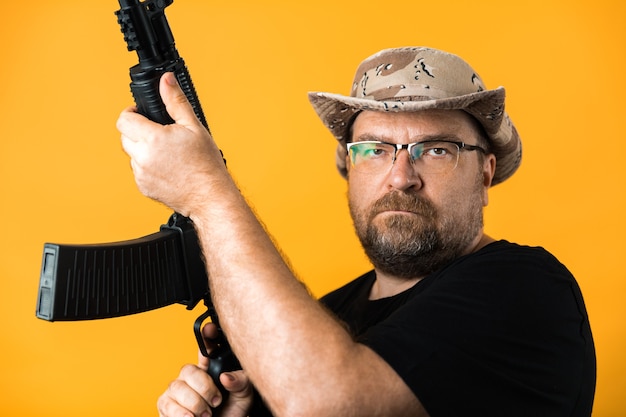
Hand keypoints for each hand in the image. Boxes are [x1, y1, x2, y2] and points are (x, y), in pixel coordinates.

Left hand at [117, 72, 228, 216]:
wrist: (210, 196)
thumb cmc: (206, 164)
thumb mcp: (194, 127)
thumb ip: (176, 101)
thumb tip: (166, 80)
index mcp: (153, 139)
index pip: (124, 119)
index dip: (132, 112)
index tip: (142, 113)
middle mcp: (142, 157)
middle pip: (124, 136)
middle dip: (137, 130)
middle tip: (158, 132)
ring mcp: (141, 174)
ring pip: (131, 154)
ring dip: (142, 149)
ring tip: (167, 152)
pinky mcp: (143, 187)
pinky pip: (138, 171)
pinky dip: (148, 166)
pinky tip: (167, 167)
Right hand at [157, 324, 253, 416]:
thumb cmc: (231, 412)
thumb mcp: (244, 396)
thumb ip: (240, 382)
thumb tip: (226, 376)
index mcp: (211, 368)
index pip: (206, 348)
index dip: (206, 337)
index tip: (209, 329)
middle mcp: (191, 377)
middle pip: (188, 369)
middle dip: (203, 387)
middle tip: (216, 400)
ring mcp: (177, 391)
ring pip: (177, 387)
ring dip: (195, 403)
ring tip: (207, 414)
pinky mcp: (166, 406)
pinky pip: (167, 404)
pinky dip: (181, 413)